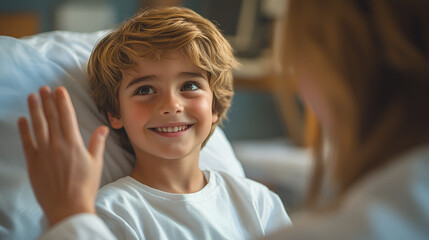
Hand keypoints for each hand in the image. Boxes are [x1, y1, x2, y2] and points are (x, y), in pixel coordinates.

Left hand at [17, 86, 108, 226]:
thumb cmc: (85, 186)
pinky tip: (22, 120)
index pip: (67, 117)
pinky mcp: (33, 163)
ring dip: (34, 110)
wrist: (68, 206)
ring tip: (32, 97)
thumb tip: (103, 128)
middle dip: (47, 101)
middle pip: (51, 118)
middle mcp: (57, 145)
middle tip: (44, 88)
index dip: (63, 102)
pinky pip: (27, 143)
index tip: (60, 90)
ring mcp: (43, 153)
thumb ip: (98, 143)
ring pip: (37, 126)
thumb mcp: (96, 164)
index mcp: (74, 144)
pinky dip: (24, 130)